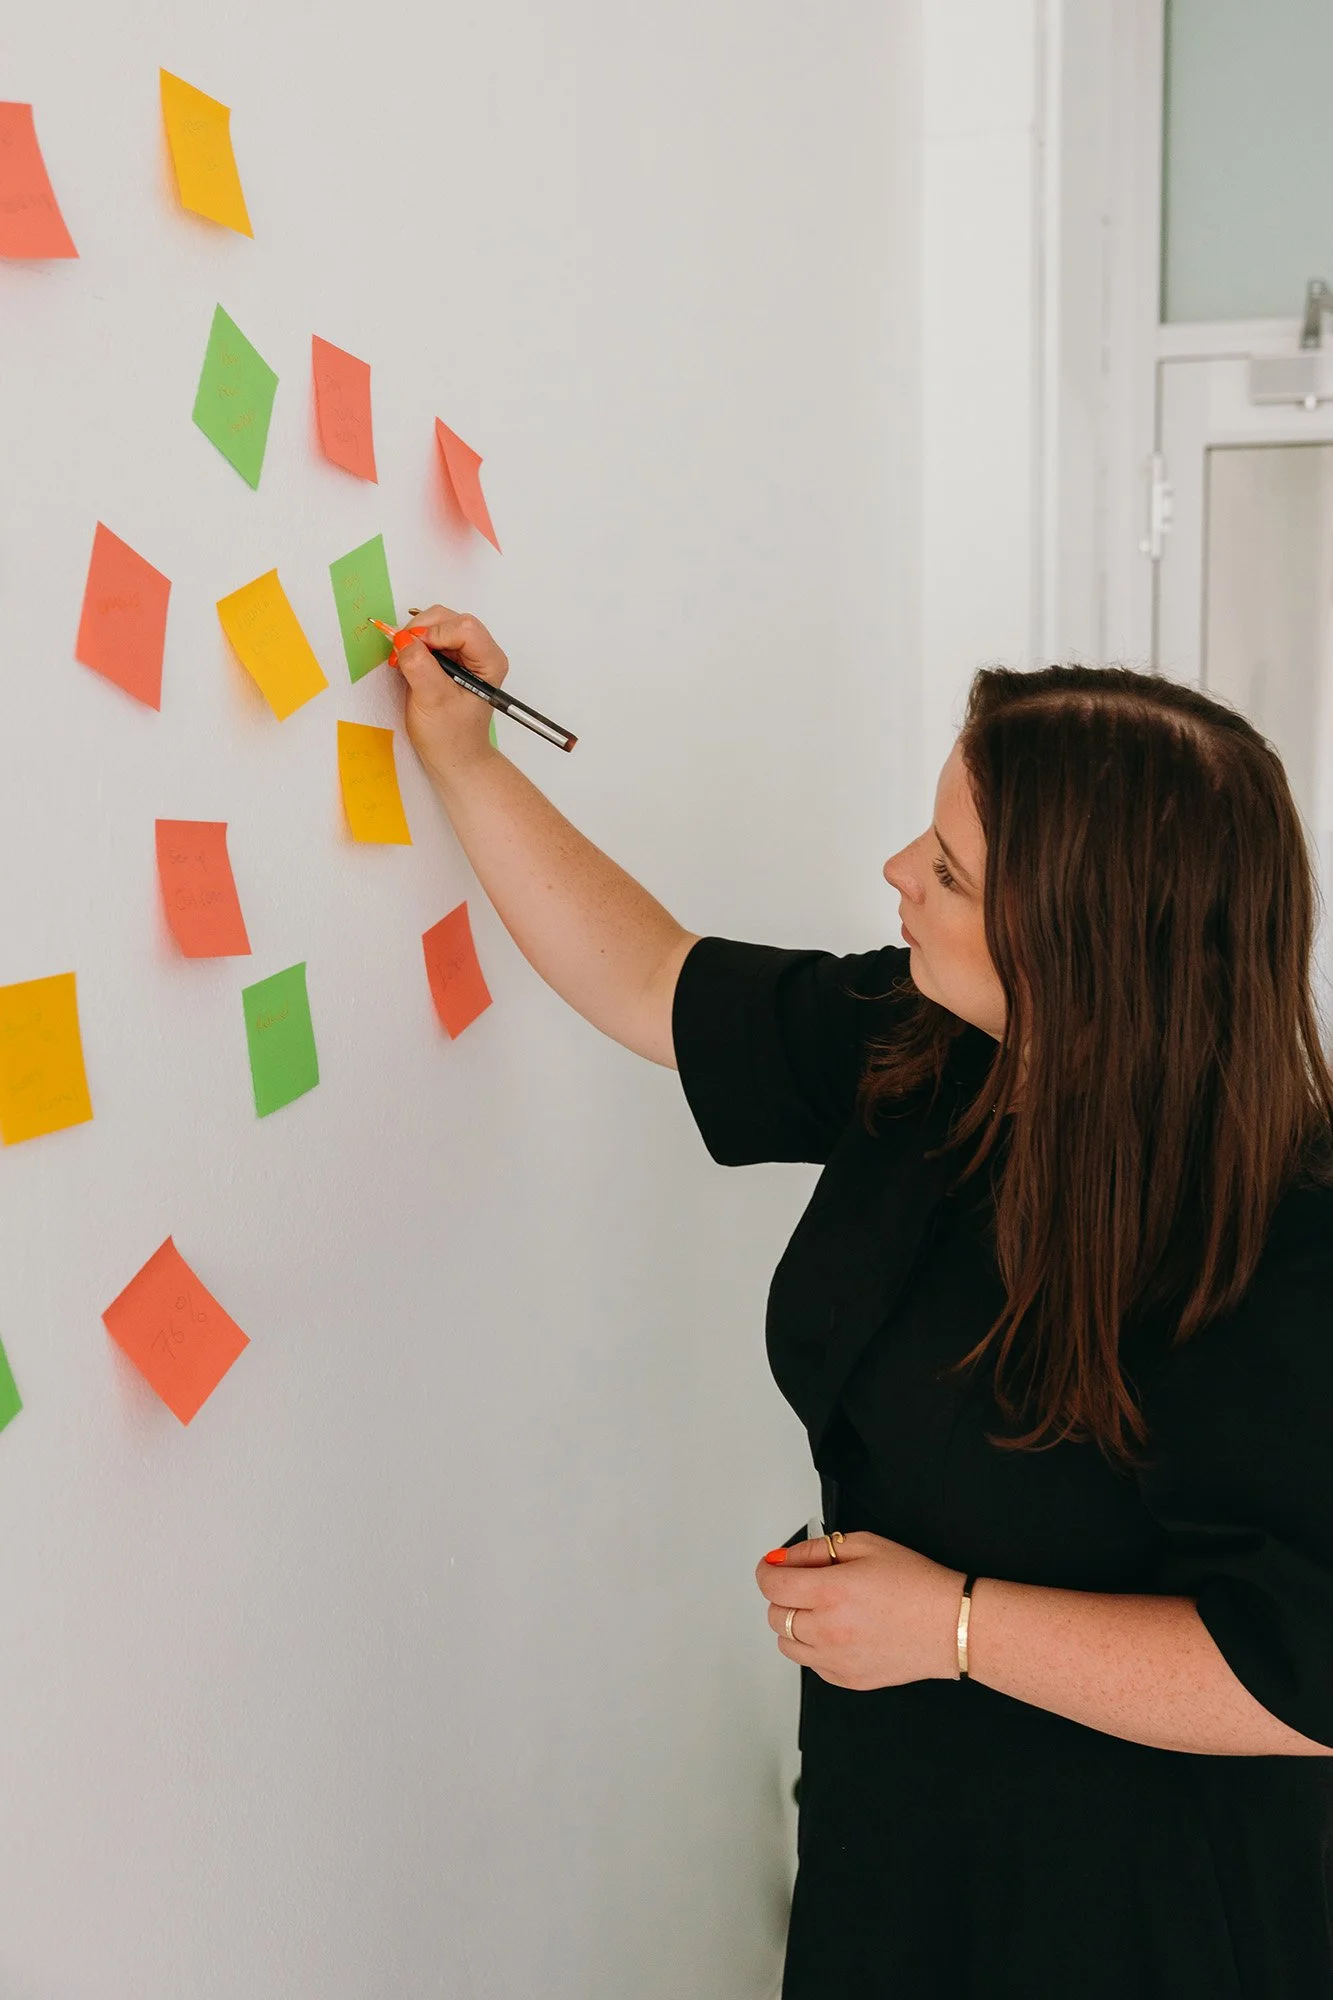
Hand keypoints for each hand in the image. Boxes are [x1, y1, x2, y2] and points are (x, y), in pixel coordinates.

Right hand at [389, 603, 508, 781]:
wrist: (452, 757)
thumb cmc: (450, 736)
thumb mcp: (433, 702)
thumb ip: (420, 668)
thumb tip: (403, 640)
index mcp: (489, 661)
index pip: (463, 627)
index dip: (433, 634)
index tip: (411, 651)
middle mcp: (480, 652)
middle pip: (449, 619)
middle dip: (421, 631)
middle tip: (402, 653)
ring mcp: (464, 653)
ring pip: (437, 623)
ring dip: (415, 637)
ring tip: (404, 661)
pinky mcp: (448, 658)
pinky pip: (429, 637)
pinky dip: (414, 644)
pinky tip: (407, 663)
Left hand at [755, 1532, 964, 1688]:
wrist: (952, 1625)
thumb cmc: (918, 1584)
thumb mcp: (867, 1545)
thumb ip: (819, 1550)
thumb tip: (787, 1558)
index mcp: (830, 1592)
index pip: (772, 1585)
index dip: (766, 1571)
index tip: (771, 1567)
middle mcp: (827, 1630)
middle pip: (776, 1615)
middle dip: (783, 1596)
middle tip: (804, 1584)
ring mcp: (836, 1660)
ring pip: (788, 1645)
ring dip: (795, 1625)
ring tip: (822, 1610)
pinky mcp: (848, 1680)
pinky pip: (812, 1666)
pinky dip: (814, 1649)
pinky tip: (837, 1633)